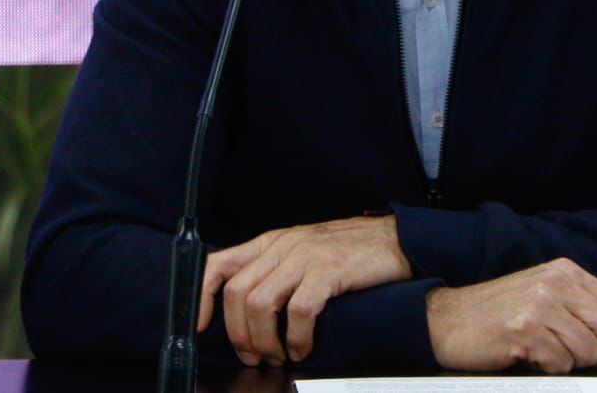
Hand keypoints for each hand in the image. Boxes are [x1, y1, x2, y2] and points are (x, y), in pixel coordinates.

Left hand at [197, 215, 411, 365]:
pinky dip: (295, 338)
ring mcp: (304, 257)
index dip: (203, 297)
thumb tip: (248, 307)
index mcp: (271, 243)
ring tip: (278, 355)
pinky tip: (302, 348)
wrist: (395, 240)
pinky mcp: (328, 271)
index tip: (201, 326)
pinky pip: (298, 311)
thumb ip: (275, 270)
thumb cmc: (350, 251)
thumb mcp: (303, 252)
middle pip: (237, 294)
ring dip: (265, 340)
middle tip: (253, 355)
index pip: (219, 263)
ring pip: (260, 305)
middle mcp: (282, 247)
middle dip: (239, 334)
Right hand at [426, 258, 596, 372]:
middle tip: (564, 350)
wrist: (446, 319)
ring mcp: (540, 303)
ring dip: (568, 362)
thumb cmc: (499, 315)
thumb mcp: (552, 309)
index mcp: (567, 272)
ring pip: (591, 352)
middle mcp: (557, 281)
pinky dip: (548, 368)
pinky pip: (562, 363)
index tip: (588, 341)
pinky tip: (527, 354)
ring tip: (540, 349)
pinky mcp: (525, 328)